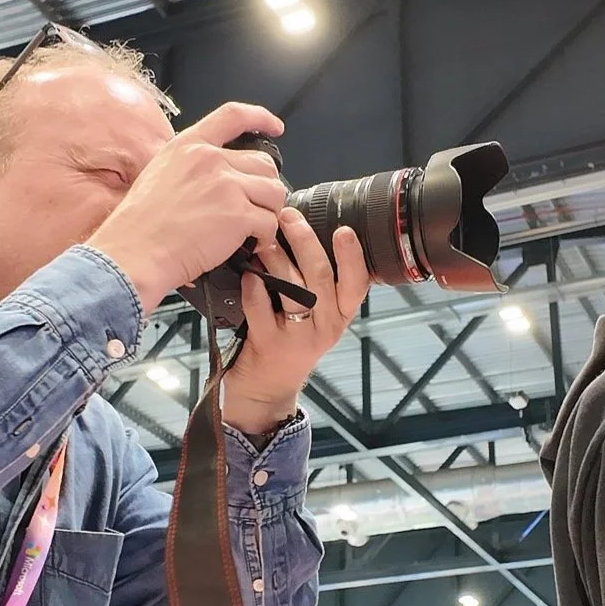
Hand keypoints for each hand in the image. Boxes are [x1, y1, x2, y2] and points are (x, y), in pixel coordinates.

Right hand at [87, 103, 287, 310]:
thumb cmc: (136, 228)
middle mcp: (209, 160)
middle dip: (264, 188)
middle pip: (263, 163)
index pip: (233, 116)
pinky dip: (265, 237)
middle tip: (254, 207)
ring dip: (269, 212)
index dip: (260, 117)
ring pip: (273, 191)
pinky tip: (251, 244)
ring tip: (253, 229)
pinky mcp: (237, 215)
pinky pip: (269, 222)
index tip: (275, 126)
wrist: (132, 255)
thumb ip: (188, 168)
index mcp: (188, 147)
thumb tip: (211, 177)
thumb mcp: (156, 176)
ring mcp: (226, 185)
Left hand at [220, 207, 368, 434]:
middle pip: (321, 277)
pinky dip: (253, 288)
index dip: (352, 257)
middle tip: (288, 217)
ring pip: (292, 289)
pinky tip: (247, 274)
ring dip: (276, 259)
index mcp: (339, 314)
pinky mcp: (270, 344)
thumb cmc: (288, 342)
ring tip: (263, 239)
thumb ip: (315, 283)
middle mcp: (325, 326)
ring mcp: (298, 337)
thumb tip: (301, 232)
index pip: (357, 284)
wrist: (267, 389)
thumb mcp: (315, 317)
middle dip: (305, 242)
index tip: (344, 231)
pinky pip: (261, 308)